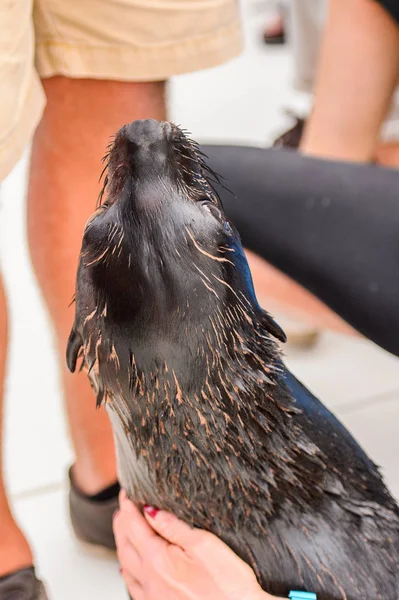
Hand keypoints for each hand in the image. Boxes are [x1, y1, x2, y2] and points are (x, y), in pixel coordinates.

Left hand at [113, 491, 281, 599]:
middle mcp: (150, 581)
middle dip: (122, 524)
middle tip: (123, 508)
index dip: (128, 506)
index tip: (126, 493)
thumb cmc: (229, 586)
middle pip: (125, 546)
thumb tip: (151, 511)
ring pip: (126, 567)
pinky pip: (134, 587)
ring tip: (124, 531)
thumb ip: (174, 527)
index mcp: (158, 561)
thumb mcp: (204, 545)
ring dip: (123, 546)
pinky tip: (130, 569)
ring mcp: (153, 598)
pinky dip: (128, 572)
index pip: (134, 526)